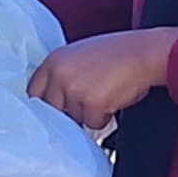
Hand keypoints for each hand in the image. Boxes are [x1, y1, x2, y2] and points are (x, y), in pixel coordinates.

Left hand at [33, 27, 177, 130]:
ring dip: (90, 114)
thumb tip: (52, 102)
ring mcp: (74, 89)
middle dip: (68, 113)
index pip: (33, 92)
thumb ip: (61, 74)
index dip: (45, 105)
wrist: (144, 53)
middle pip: (52, 111)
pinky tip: (114, 99)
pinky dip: (105, 118)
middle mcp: (59, 74)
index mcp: (53, 60)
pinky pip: (93, 123)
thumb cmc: (117, 54)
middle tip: (88, 103)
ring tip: (106, 94)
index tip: (54, 111)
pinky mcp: (91, 103)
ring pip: (74, 119)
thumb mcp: (79, 56)